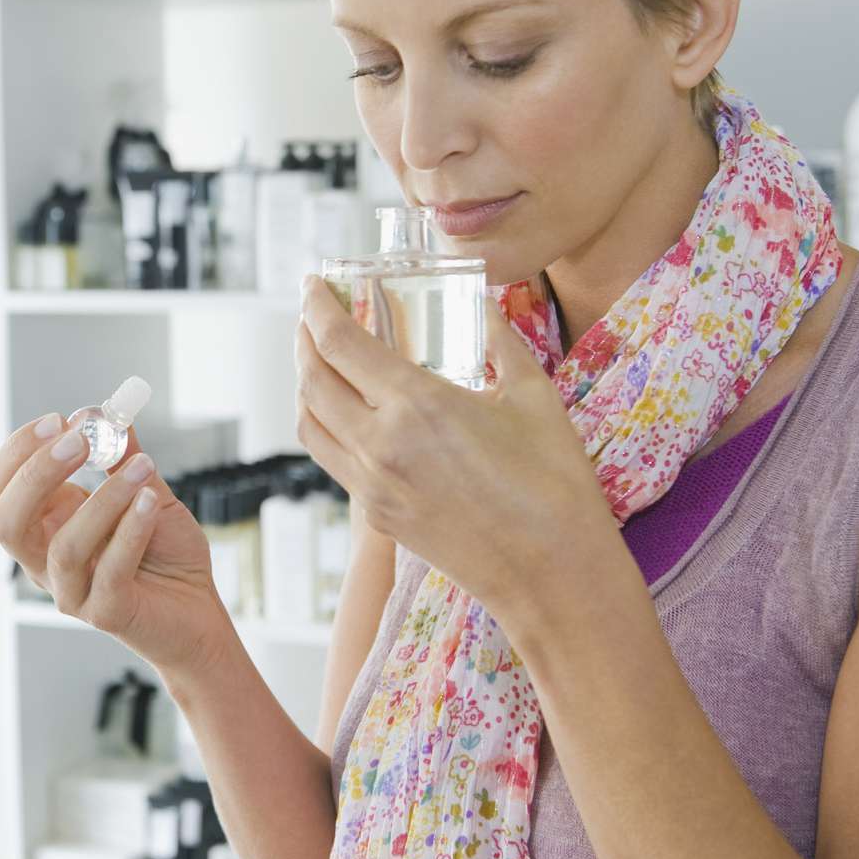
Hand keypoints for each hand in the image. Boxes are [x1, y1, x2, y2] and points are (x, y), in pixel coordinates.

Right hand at [0, 414, 230, 676]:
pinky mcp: (106, 614)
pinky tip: (149, 503)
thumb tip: (108, 413)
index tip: (59, 420)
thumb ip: (125, 458)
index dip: (18, 452)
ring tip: (142, 467)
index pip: (0, 487)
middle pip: (6, 521)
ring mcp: (71, 591)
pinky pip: (109, 572)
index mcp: (44, 525)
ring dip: (103, 500)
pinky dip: (130, 531)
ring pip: (64, 547)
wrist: (200, 610)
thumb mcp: (145, 492)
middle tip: (77, 441)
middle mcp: (46, 560)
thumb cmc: (165, 553)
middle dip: (35, 475)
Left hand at [294, 275, 618, 620]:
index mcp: (417, 405)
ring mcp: (373, 486)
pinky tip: (346, 411)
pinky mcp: (378, 517)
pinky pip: (332, 459)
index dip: (316, 306)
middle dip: (303, 338)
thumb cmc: (555, 484)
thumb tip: (484, 304)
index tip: (313, 283)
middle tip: (313, 312)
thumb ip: (499, 340)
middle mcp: (381, 445)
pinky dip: (324, 424)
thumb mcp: (534, 394)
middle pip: (311, 379)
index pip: (339, 343)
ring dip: (305, 382)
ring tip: (320, 357)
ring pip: (310, 423)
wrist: (553, 575)